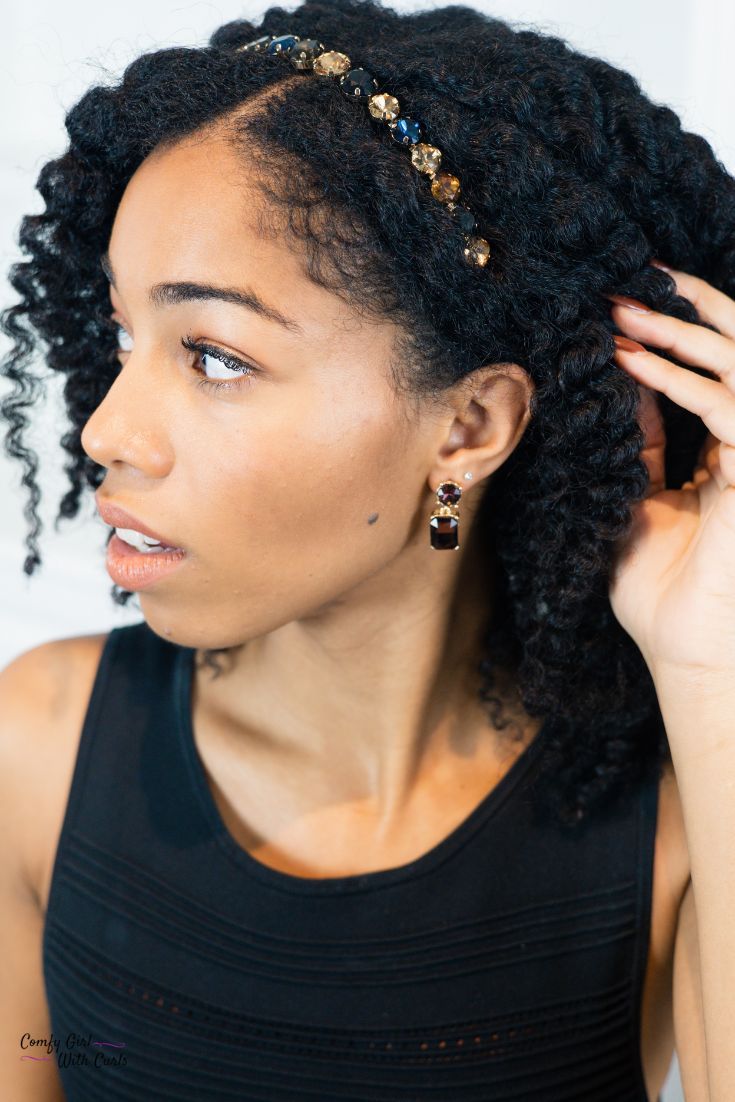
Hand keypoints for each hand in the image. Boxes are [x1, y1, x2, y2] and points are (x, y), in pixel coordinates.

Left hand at [605, 264, 734, 675]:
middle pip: (734, 356)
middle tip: (627, 282)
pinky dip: (678, 380)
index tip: (619, 309)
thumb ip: (640, 444)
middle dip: (684, 312)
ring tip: (624, 307)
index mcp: (727, 456)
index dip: (671, 339)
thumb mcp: (637, 502)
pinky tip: (633, 364)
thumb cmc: (660, 594)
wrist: (685, 654)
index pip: (711, 378)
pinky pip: (725, 406)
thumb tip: (626, 386)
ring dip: (680, 332)